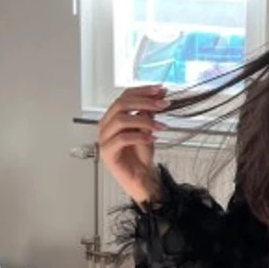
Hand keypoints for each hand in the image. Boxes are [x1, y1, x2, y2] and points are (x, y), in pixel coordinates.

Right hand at [97, 84, 169, 203]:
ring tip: (161, 126)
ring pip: (121, 120)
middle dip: (145, 102)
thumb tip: (160, 94)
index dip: (143, 91)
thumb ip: (150, 112)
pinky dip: (139, 136)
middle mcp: (105, 125)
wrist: (141, 177)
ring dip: (145, 120)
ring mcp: (104, 138)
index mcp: (113, 116)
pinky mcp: (107, 152)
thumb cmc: (141, 154)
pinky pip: (122, 139)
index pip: (124, 96)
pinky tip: (152, 138)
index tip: (161, 90)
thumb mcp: (148, 129)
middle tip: (164, 105)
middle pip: (121, 105)